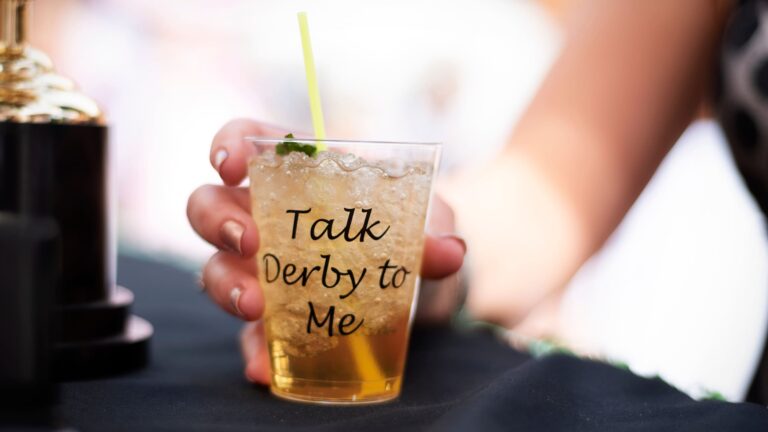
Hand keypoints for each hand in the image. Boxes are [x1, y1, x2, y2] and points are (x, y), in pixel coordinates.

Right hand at [187, 119, 465, 383]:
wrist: (417, 289)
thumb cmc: (409, 232)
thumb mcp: (424, 221)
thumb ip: (432, 228)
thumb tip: (450, 250)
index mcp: (299, 175)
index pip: (247, 142)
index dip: (228, 146)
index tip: (231, 165)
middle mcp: (267, 217)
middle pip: (210, 206)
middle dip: (218, 221)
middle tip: (250, 242)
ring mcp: (263, 269)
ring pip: (215, 268)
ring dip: (226, 285)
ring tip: (254, 306)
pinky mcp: (272, 318)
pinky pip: (250, 333)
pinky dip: (253, 350)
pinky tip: (263, 368)